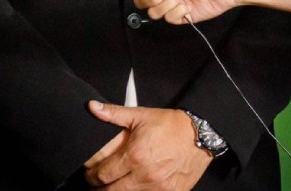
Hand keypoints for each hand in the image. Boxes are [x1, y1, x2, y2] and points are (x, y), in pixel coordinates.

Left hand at [84, 102, 211, 188]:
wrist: (200, 135)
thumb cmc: (169, 125)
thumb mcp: (140, 115)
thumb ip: (113, 113)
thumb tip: (91, 107)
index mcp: (135, 155)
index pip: (103, 174)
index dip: (91, 176)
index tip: (89, 174)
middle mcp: (145, 174)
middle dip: (100, 188)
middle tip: (96, 185)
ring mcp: (159, 187)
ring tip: (111, 187)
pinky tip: (132, 188)